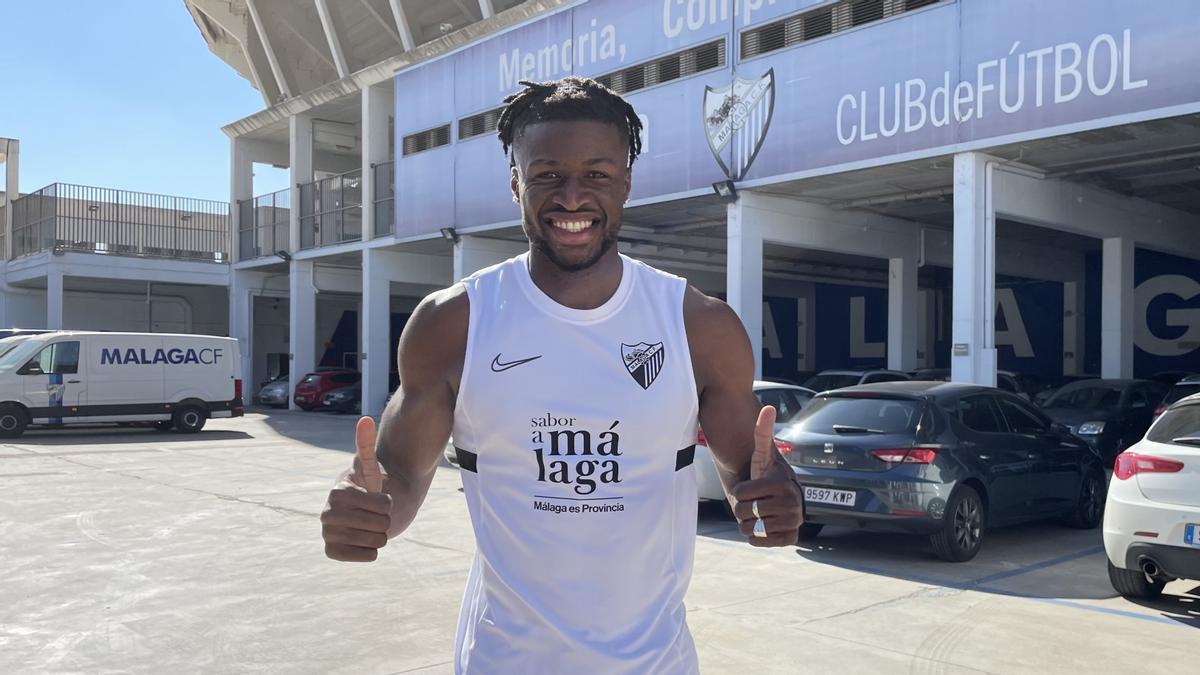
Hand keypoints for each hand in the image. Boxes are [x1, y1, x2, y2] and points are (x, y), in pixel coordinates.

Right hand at [322, 416, 392, 561]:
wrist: (368, 512)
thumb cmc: (373, 487)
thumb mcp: (371, 466)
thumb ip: (366, 445)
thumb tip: (365, 419)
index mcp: (338, 492)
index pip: (382, 505)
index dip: (387, 503)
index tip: (380, 498)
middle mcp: (327, 513)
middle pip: (379, 525)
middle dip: (385, 521)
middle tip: (377, 515)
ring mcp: (327, 533)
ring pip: (375, 542)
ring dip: (380, 535)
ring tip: (371, 527)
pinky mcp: (331, 551)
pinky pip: (363, 556)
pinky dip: (370, 551)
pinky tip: (364, 541)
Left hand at [728, 406, 804, 546]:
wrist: (776, 499)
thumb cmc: (764, 475)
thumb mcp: (761, 454)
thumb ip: (762, 432)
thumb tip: (768, 407)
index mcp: (783, 482)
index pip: (741, 494)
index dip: (740, 491)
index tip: (751, 485)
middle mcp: (793, 502)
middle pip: (745, 513)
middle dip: (744, 508)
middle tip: (755, 501)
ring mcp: (794, 521)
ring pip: (750, 529)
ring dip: (749, 523)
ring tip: (759, 513)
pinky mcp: (791, 538)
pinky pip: (763, 542)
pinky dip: (758, 538)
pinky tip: (764, 527)